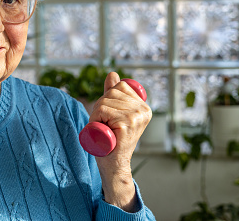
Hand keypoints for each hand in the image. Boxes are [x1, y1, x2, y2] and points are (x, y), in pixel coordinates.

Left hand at [90, 72, 151, 210]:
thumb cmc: (112, 139)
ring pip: (104, 102)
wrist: (114, 164)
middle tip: (105, 125)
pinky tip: (102, 131)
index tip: (110, 116)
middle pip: (110, 93)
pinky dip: (95, 120)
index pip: (119, 86)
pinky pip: (102, 111)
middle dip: (100, 107)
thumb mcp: (113, 112)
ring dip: (96, 115)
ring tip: (104, 130)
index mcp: (143, 106)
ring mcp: (136, 116)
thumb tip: (112, 74)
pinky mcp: (127, 123)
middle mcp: (143, 110)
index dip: (108, 99)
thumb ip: (114, 93)